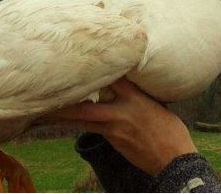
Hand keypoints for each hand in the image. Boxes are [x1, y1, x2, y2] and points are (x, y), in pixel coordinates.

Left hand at [47, 77, 196, 175]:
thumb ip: (141, 96)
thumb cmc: (172, 131)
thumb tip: (130, 87)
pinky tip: (75, 121)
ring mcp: (114, 130)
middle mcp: (121, 113)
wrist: (173, 158)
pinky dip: (84, 123)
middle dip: (65, 102)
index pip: (112, 79)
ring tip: (47, 111)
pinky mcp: (113, 142)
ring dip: (65, 116)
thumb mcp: (158, 106)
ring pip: (83, 120)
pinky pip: (94, 129)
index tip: (83, 63)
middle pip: (85, 106)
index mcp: (136, 99)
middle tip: (48, 94)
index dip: (97, 70)